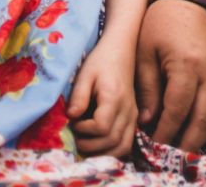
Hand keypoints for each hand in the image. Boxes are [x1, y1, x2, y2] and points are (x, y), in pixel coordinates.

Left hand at [68, 37, 136, 157]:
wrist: (120, 51)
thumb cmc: (100, 61)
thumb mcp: (85, 74)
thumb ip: (79, 96)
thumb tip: (71, 117)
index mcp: (114, 98)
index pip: (102, 127)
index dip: (85, 130)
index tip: (73, 122)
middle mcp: (127, 110)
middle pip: (112, 140)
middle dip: (91, 145)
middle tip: (75, 139)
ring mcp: (133, 116)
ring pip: (122, 147)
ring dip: (103, 153)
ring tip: (86, 146)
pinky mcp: (134, 118)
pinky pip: (127, 142)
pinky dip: (114, 150)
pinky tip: (99, 146)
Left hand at [136, 0, 205, 151]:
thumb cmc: (162, 19)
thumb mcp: (146, 50)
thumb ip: (148, 87)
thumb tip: (148, 120)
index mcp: (187, 66)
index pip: (177, 111)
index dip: (165, 131)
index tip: (154, 144)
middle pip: (203, 121)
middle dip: (186, 141)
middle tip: (170, 152)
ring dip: (203, 135)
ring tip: (185, 144)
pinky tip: (201, 126)